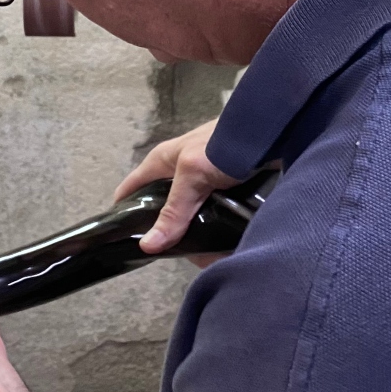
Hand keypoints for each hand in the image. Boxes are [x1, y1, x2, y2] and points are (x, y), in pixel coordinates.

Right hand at [114, 118, 237, 253]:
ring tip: (200, 258)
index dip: (121, 213)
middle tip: (171, 257)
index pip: (130, 190)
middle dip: (166, 233)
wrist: (271, 132)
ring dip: (194, 237)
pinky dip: (214, 232)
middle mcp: (179, 174)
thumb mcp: (192, 174)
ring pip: (189, 217)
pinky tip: (219, 249)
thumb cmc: (223, 143)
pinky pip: (212, 218)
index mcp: (162, 162)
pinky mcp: (224, 192)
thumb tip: (148, 246)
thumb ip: (174, 210)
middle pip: (162, 209)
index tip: (118, 242)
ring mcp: (202, 184)